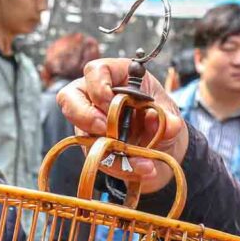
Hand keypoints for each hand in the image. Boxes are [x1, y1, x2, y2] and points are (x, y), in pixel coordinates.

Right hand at [57, 58, 189, 191]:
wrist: (163, 146)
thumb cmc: (162, 118)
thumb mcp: (170, 114)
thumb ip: (167, 117)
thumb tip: (156, 118)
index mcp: (116, 77)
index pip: (94, 71)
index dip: (98, 86)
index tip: (111, 102)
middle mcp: (95, 98)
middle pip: (69, 98)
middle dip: (85, 116)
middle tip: (105, 130)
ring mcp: (90, 124)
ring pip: (80, 133)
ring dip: (106, 149)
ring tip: (136, 158)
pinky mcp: (93, 148)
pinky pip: (97, 158)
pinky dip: (120, 167)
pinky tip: (142, 169)